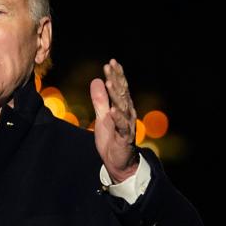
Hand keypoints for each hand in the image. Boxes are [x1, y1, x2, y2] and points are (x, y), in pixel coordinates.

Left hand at [89, 59, 138, 182]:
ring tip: (109, 82)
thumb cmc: (112, 138)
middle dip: (116, 79)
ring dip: (116, 95)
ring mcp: (127, 125)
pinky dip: (118, 118)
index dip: (116, 75)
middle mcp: (128, 114)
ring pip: (123, 107)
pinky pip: (122, 127)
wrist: (118, 162)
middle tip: (110, 65)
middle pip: (122, 93)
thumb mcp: (102, 117)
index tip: (111, 62)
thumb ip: (100, 100)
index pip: (120, 88)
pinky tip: (113, 110)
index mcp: (122, 108)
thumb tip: (97, 80)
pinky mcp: (125, 138)